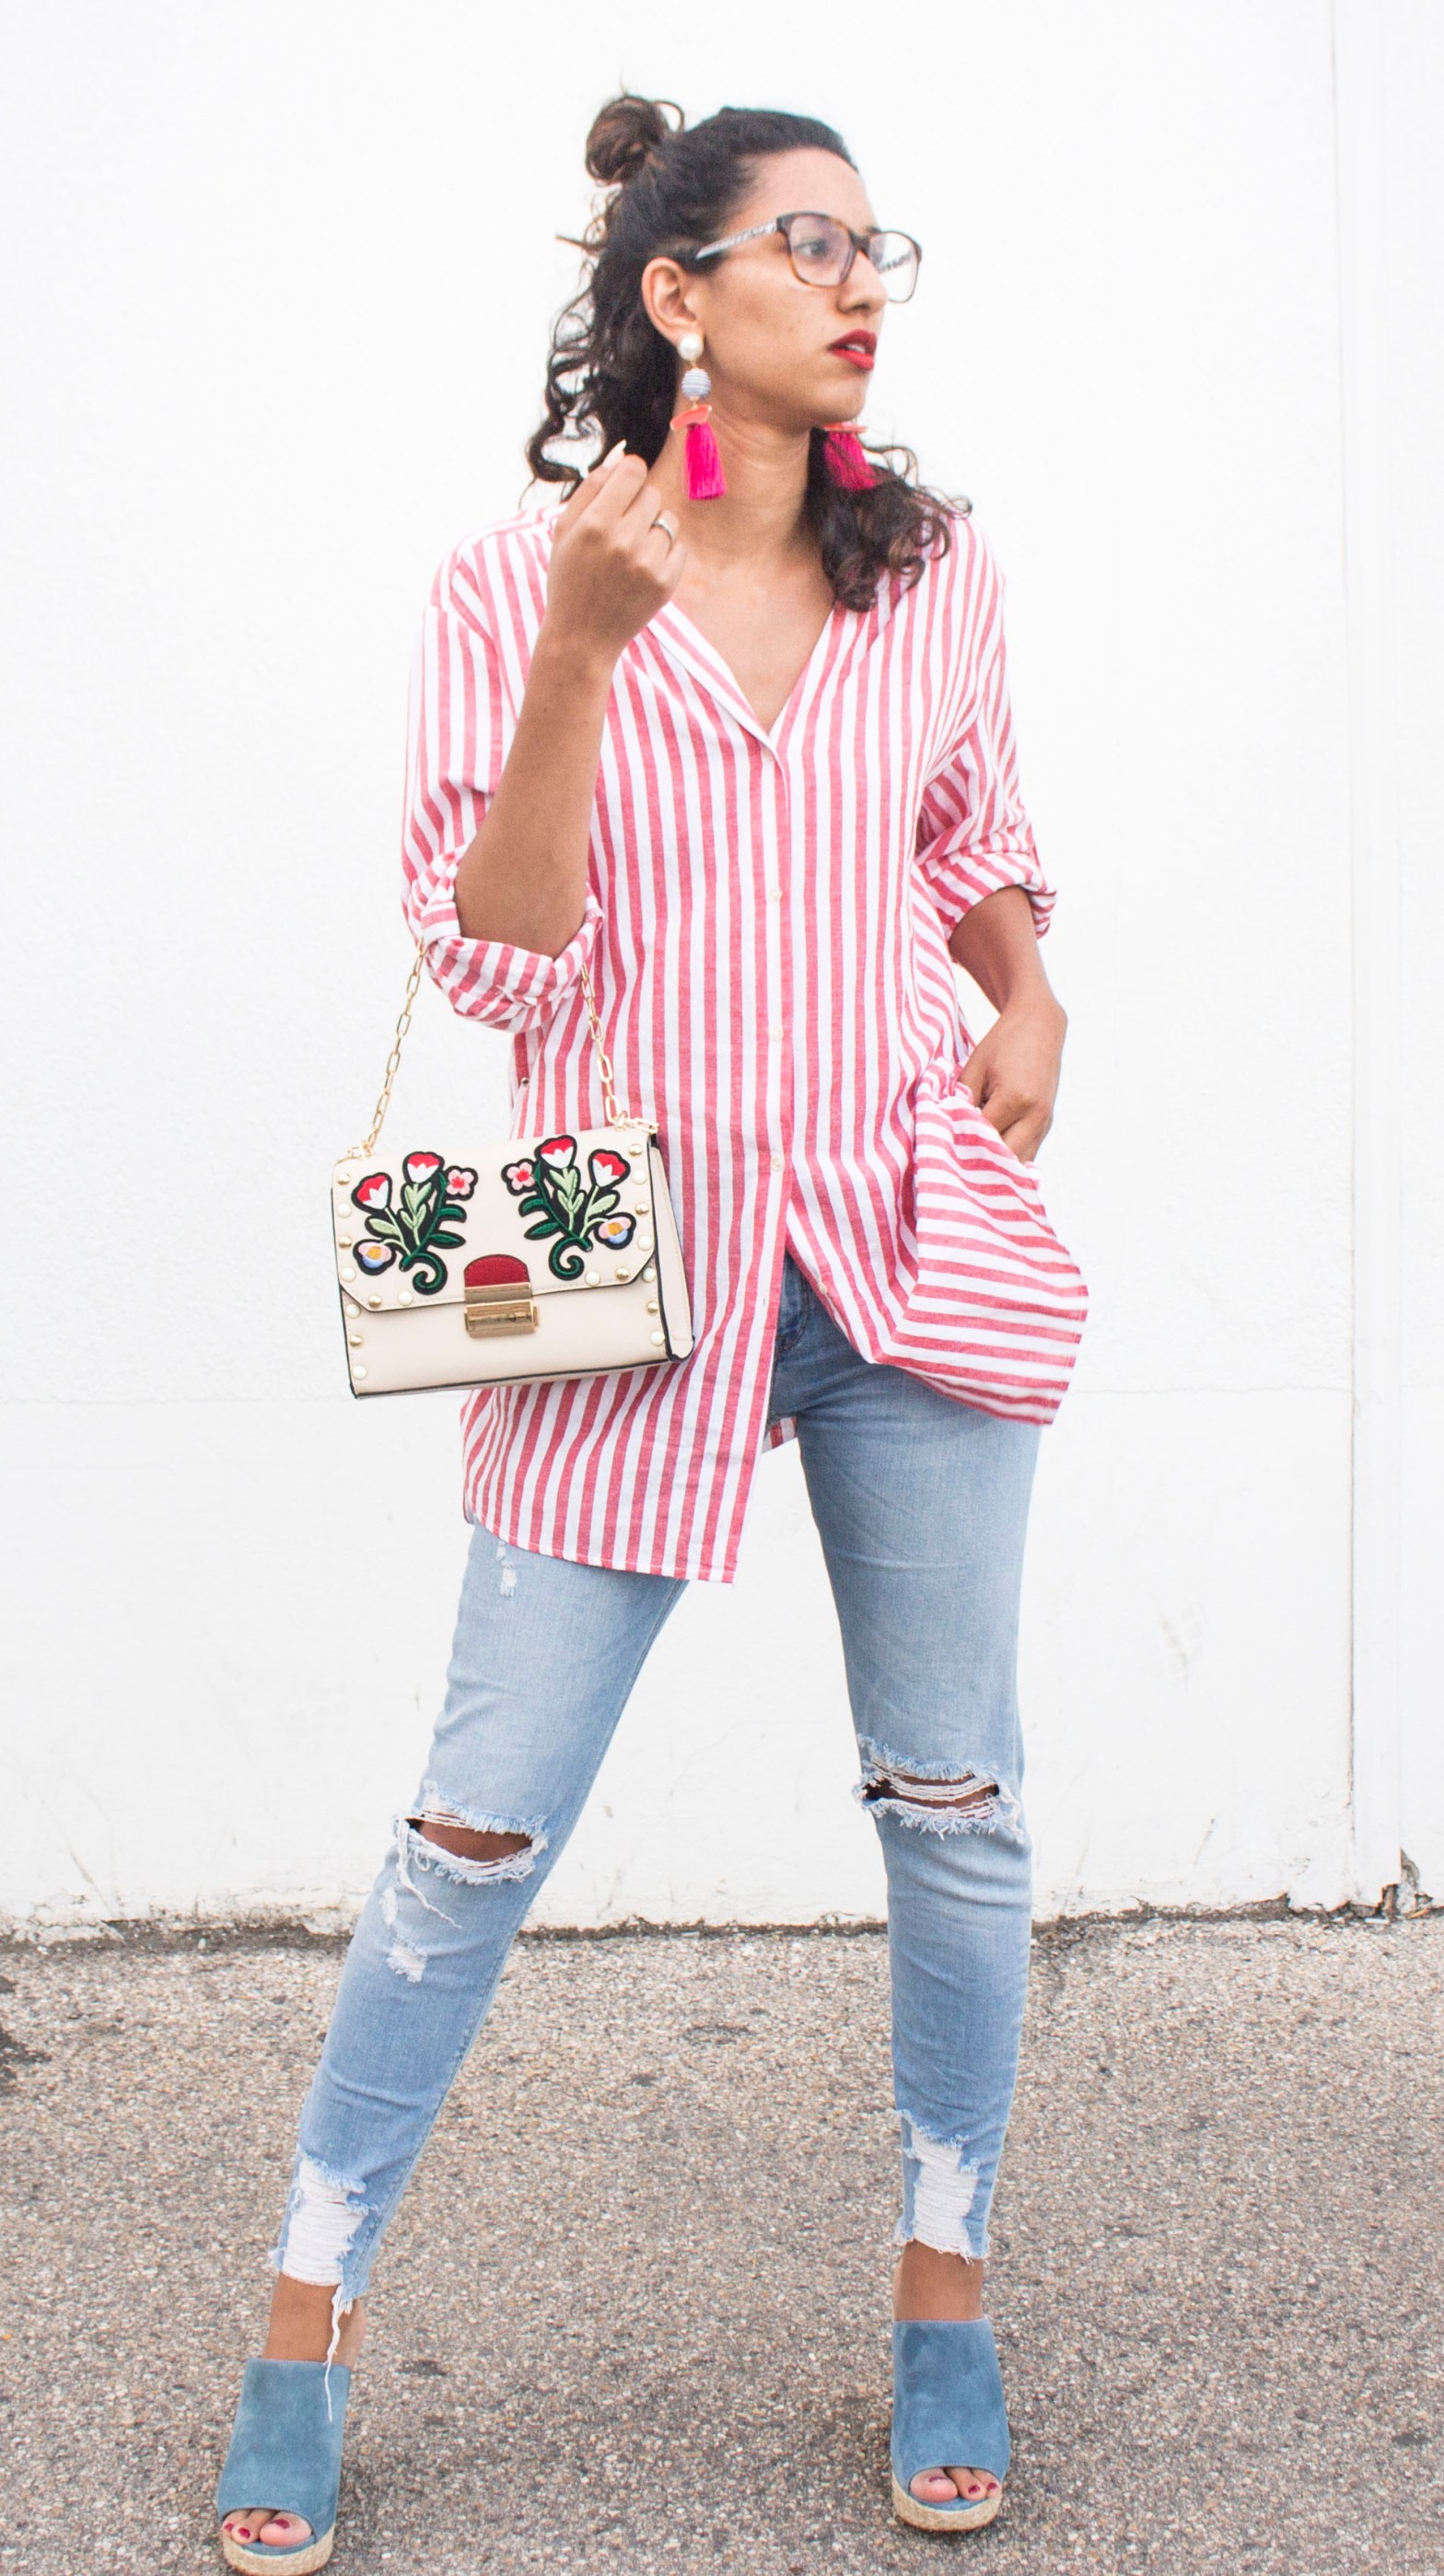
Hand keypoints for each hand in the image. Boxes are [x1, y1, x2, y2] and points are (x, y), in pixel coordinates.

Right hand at [543, 446, 686, 665]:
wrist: (581, 637)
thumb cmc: (570, 578)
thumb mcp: (565, 530)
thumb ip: (592, 488)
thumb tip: (621, 454)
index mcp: (595, 523)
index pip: (633, 469)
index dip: (630, 474)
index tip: (624, 488)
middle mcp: (623, 541)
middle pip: (652, 493)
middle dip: (638, 505)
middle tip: (620, 531)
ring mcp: (647, 563)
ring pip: (668, 520)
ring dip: (653, 530)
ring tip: (631, 553)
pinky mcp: (665, 583)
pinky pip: (678, 547)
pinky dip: (664, 554)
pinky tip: (642, 571)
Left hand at [960, 993, 1066, 1161]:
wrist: (1039, 1025)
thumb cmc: (1002, 1043)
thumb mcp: (974, 1067)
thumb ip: (961, 1100)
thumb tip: (948, 1129)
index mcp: (1014, 1098)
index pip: (982, 1137)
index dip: (961, 1147)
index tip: (942, 1153)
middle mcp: (1035, 1115)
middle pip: (1006, 1159)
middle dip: (981, 1166)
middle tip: (957, 1171)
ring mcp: (1045, 1122)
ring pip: (1020, 1163)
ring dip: (998, 1168)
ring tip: (974, 1172)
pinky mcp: (1047, 1124)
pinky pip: (1028, 1153)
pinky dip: (1010, 1160)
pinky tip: (992, 1162)